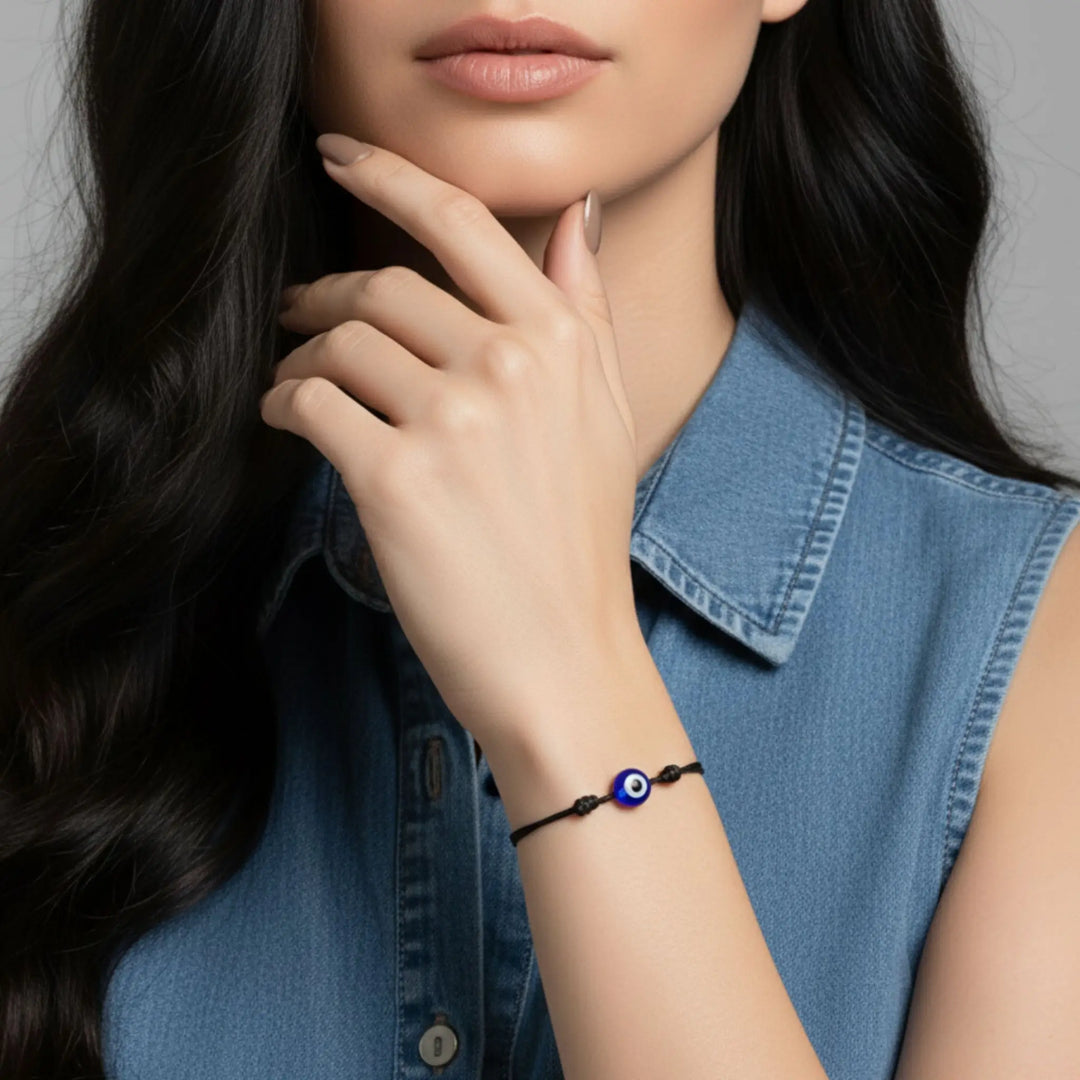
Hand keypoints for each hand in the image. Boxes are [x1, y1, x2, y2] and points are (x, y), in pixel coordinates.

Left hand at [260, 138, 639, 754]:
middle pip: (383, 285)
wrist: (563, 660)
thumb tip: (576, 218)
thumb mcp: (605, 417)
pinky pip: (311, 403)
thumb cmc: (579, 546)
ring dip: (301, 353)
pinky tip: (286, 418)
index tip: (339, 155)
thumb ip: (585, 311)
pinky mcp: (396, 478)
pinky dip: (284, 403)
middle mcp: (509, 366)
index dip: (388, 174)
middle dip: (327, 295)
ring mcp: (453, 420)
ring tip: (295, 378)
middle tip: (299, 312)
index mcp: (560, 342)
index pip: (460, 223)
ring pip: (340, 341)